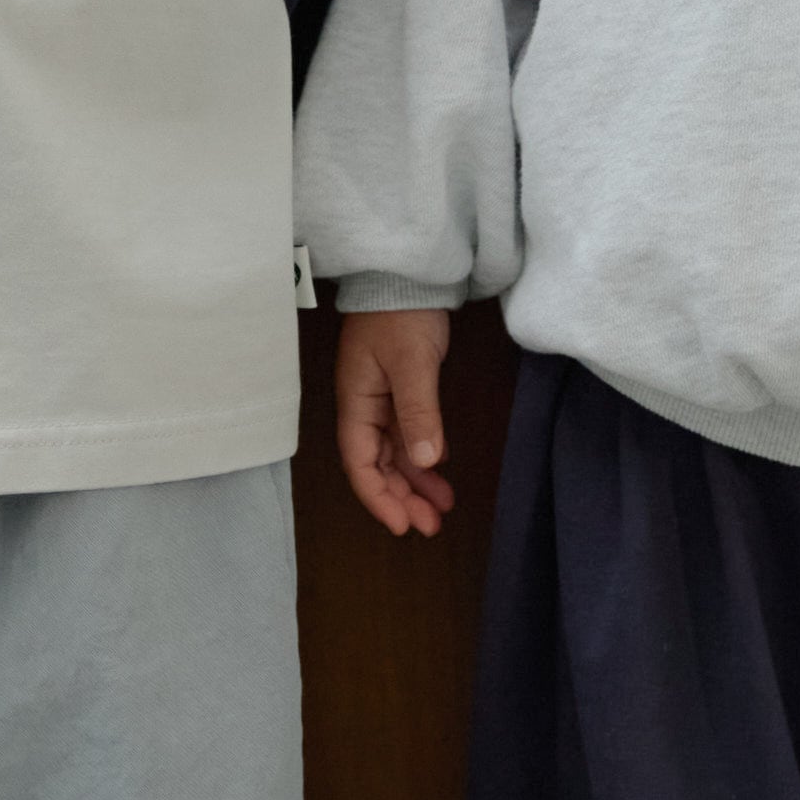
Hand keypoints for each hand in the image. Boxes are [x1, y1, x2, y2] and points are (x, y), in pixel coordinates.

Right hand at [335, 305, 455, 539]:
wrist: (407, 273)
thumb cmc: (401, 313)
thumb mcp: (412, 362)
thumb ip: (419, 411)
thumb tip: (427, 461)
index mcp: (356, 402)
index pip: (360, 462)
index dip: (379, 497)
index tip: (404, 525)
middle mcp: (364, 407)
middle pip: (377, 465)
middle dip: (401, 498)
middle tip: (431, 526)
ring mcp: (382, 400)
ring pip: (394, 454)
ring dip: (414, 483)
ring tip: (442, 510)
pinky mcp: (401, 392)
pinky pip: (408, 436)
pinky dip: (423, 458)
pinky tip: (440, 473)